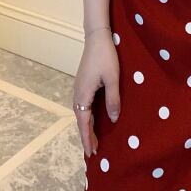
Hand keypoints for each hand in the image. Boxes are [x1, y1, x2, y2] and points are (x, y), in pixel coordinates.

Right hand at [73, 28, 120, 156]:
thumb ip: (113, 100)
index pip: (84, 122)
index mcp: (83, 94)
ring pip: (81, 112)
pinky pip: (84, 105)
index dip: (87, 138)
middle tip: (94, 151)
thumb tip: (113, 120)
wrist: (97, 37)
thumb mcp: (113, 79)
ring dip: (86, 126)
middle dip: (86, 136)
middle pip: (80, 120)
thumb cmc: (106, 56)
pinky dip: (87, 116)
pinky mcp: (83, 83)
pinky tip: (94, 118)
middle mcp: (77, 93)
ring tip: (94, 139)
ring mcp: (79, 88)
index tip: (91, 153)